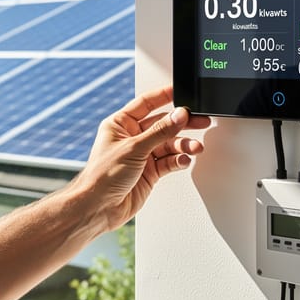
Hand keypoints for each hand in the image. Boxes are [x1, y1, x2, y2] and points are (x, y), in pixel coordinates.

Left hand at [75, 86, 211, 230]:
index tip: (182, 91)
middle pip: (162, 124)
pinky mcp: (149, 172)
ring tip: (194, 147)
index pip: (146, 103)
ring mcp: (141, 155)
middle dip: (182, 123)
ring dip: (183, 145)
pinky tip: (184, 160)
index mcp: (120, 124)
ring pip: (168, 144)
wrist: (99, 208)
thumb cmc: (102, 176)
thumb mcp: (134, 148)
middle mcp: (131, 137)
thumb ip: (160, 132)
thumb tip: (179, 115)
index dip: (164, 96)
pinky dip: (178, 160)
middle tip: (200, 121)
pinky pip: (169, 161)